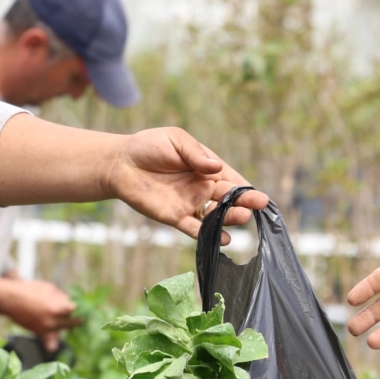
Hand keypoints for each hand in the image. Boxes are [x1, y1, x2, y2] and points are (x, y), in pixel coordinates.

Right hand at [0, 277, 78, 350]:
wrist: (11, 299)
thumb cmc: (30, 290)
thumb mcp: (49, 288)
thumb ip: (62, 297)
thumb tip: (71, 303)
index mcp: (59, 306)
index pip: (78, 310)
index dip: (82, 308)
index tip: (84, 308)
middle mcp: (55, 319)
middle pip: (74, 322)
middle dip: (78, 319)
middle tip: (80, 317)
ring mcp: (48, 327)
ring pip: (64, 331)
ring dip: (68, 327)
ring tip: (71, 324)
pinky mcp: (40, 332)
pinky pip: (50, 344)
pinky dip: (53, 345)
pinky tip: (55, 345)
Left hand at [104, 128, 269, 239]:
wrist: (120, 163)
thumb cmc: (149, 146)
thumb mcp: (175, 140)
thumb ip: (196, 154)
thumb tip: (215, 167)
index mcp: (205, 167)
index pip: (231, 178)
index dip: (245, 186)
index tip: (259, 194)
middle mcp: (202, 187)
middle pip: (228, 197)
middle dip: (244, 201)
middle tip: (259, 205)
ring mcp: (190, 203)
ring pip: (215, 214)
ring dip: (230, 217)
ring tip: (242, 217)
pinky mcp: (175, 216)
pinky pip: (194, 228)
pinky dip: (208, 233)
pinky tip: (223, 238)